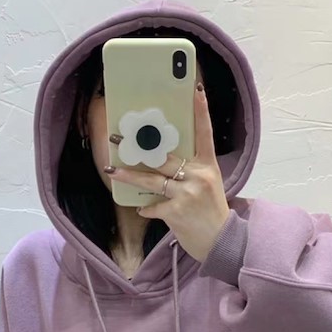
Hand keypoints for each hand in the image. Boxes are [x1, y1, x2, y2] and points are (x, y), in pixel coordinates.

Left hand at [106, 83, 230, 262]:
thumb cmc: (210, 211)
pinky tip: (142, 208)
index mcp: (208, 165)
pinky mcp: (177, 211)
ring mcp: (187, 193)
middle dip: (140, 148)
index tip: (196, 90)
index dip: (201, 111)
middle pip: (164, 157)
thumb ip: (191, 170)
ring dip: (129, 175)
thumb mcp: (208, 184)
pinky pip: (153, 205)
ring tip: (111, 170)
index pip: (205, 133)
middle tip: (117, 138)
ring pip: (152, 180)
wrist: (220, 241)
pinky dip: (146, 208)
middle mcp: (198, 176)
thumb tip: (162, 160)